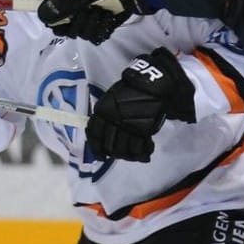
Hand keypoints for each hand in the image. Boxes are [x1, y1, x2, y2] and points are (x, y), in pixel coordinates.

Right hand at [38, 0, 150, 43]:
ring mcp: (89, 16)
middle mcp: (75, 8)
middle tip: (92, 10)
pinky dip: (103, 29)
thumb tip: (45, 15)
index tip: (71, 17)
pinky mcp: (101, 24)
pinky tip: (108, 17)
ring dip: (93, 25)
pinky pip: (97, 37)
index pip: (52, 18)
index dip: (59, 22)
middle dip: (80, 23)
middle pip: (68, 30)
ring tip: (102, 11)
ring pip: (82, 34)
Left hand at [86, 47, 195, 161]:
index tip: (101, 156)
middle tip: (120, 155)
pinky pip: (139, 148)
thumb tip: (103, 135)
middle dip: (114, 154)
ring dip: (128, 156)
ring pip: (124, 150)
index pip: (94, 135)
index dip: (96, 149)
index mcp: (102, 111)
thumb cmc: (129, 92)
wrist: (150, 87)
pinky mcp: (142, 130)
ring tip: (133, 155)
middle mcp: (112, 120)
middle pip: (109, 146)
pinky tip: (145, 152)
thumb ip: (105, 117)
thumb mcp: (110, 100)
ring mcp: (127, 126)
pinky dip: (142, 153)